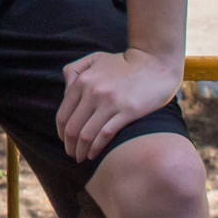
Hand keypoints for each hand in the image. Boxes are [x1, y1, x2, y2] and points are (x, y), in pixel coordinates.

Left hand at [56, 47, 183, 160]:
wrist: (155, 63)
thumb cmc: (124, 63)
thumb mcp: (94, 59)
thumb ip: (75, 71)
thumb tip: (65, 91)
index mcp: (82, 81)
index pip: (64, 114)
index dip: (61, 132)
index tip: (64, 141)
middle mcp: (93, 92)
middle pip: (73, 127)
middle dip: (69, 145)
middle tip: (71, 154)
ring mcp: (110, 102)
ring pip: (87, 134)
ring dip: (80, 150)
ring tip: (81, 158)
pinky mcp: (128, 111)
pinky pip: (105, 134)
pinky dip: (96, 148)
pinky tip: (94, 154)